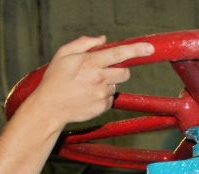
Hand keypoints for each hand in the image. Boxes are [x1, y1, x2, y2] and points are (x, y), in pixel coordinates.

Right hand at [34, 36, 154, 125]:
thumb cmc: (55, 79)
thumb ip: (84, 44)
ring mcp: (101, 95)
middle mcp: (99, 79)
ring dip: (108, 83)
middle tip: (104, 70)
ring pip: (116, 85)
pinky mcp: (102, 107)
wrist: (49, 107)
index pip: (119, 54)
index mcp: (90, 63)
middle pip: (125, 72)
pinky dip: (102, 96)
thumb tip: (103, 40)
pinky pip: (110, 99)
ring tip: (88, 85)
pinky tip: (87, 96)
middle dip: (119, 69)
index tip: (149, 48)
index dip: (136, 50)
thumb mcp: (63, 54)